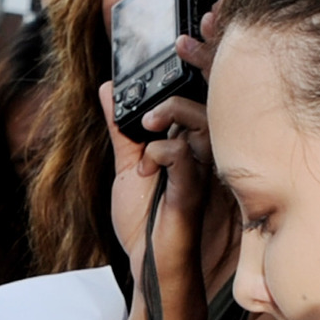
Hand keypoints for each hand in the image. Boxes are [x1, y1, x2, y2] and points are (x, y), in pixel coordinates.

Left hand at [104, 83, 211, 319]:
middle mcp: (202, 154)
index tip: (172, 55)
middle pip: (209, 102)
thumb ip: (122, 130)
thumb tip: (109, 90)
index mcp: (190, 143)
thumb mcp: (128, 167)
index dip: (196, 67)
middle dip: (181, 89)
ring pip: (205, 124)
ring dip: (171, 115)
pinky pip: (190, 161)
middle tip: (146, 104)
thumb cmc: (146, 220)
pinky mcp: (193, 192)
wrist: (148, 264)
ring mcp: (202, 172)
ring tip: (145, 126)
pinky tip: (146, 165)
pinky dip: (165, 153)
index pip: (200, 96)